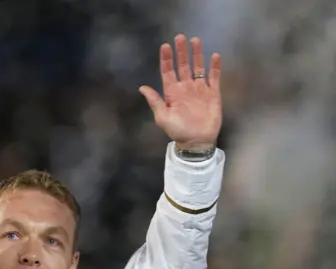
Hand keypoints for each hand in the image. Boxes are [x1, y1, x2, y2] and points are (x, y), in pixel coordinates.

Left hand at [139, 34, 221, 151]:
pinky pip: (214, 77)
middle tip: (179, 37)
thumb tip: (142, 87)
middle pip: (183, 66)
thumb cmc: (178, 131)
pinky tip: (214, 56)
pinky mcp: (212, 94)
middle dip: (181, 52)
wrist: (197, 141)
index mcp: (172, 93)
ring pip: (198, 67)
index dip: (166, 59)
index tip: (165, 46)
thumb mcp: (163, 117)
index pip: (168, 72)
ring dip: (196, 54)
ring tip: (195, 40)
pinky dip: (215, 67)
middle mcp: (185, 88)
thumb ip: (154, 101)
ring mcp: (199, 90)